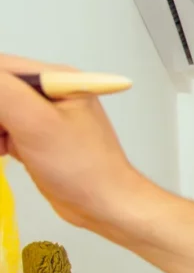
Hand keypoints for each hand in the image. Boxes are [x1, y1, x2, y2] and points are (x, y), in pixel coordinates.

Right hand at [0, 53, 139, 227]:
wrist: (105, 206)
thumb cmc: (82, 168)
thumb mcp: (37, 123)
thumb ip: (3, 92)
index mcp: (56, 80)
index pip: (1, 67)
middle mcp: (50, 93)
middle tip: (2, 136)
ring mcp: (43, 117)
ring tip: (4, 147)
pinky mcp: (37, 138)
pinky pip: (4, 129)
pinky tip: (5, 153)